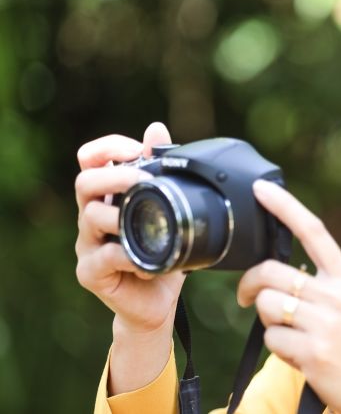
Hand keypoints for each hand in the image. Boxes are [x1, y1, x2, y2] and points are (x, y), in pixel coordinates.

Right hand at [74, 122, 185, 335]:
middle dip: (115, 175)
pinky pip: (103, 257)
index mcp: (108, 195)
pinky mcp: (91, 272)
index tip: (139, 149)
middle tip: (144, 180)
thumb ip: (161, 170)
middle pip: (85, 181)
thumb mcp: (167, 208)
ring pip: (90, 216)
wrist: (157, 300)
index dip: (110, 147)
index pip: (91, 158)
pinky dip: (126, 255)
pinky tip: (145, 259)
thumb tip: (156, 129)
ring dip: (121, 215)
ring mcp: (87, 244)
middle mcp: (91, 215)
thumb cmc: (161, 250)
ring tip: (148, 221)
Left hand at [238, 180, 340, 413]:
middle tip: (247, 299)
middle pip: (271, 271)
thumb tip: (276, 276)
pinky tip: (302, 357)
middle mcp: (337, 295)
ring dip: (269, 322)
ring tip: (293, 336)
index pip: (313, 230)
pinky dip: (278, 348)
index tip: (260, 188)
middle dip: (250, 285)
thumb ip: (321, 286)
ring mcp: (325, 323)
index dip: (284, 205)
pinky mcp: (313, 352)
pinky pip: (271, 339)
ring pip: (267, 305)